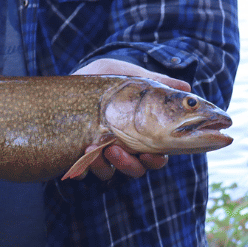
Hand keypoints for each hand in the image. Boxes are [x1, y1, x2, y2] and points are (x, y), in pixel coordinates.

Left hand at [71, 58, 191, 179]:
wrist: (60, 86)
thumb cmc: (96, 81)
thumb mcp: (123, 74)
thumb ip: (153, 81)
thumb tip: (187, 88)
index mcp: (137, 131)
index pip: (156, 153)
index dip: (158, 159)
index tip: (155, 155)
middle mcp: (122, 145)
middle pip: (138, 168)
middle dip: (132, 165)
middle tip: (123, 151)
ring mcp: (100, 153)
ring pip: (113, 173)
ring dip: (110, 165)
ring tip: (99, 148)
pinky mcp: (79, 158)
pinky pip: (88, 171)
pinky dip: (87, 166)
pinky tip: (83, 151)